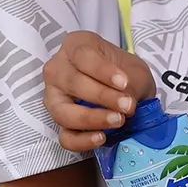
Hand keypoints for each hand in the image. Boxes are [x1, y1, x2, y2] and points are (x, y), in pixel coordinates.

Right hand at [43, 31, 156, 151]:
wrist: (124, 89)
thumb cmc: (124, 72)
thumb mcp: (134, 70)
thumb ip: (131, 83)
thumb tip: (126, 103)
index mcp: (75, 46)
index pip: (82, 56)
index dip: (103, 70)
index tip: (124, 82)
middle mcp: (58, 69)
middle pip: (72, 83)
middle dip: (102, 96)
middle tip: (127, 105)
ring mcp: (53, 97)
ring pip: (63, 111)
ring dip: (91, 119)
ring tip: (118, 120)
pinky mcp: (58, 123)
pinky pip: (64, 136)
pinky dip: (82, 140)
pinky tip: (101, 137)